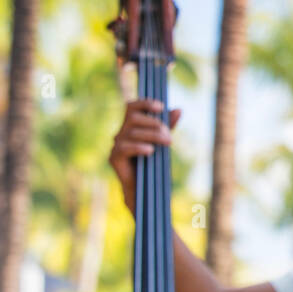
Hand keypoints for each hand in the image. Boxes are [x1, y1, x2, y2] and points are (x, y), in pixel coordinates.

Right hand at [109, 98, 179, 215]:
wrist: (145, 187)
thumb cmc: (154, 162)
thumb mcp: (163, 141)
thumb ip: (168, 125)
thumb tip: (178, 109)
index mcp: (131, 126)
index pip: (132, 106)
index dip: (144, 103)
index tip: (160, 107)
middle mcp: (121, 132)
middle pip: (134, 118)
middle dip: (155, 124)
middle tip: (170, 136)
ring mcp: (116, 145)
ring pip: (132, 132)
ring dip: (153, 136)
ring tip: (168, 143)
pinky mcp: (114, 157)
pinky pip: (125, 147)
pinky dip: (139, 147)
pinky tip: (151, 151)